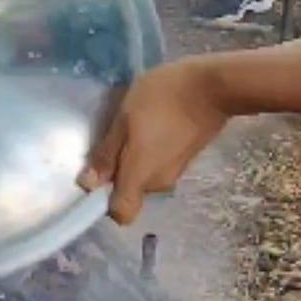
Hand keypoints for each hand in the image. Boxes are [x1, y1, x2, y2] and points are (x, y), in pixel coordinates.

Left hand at [77, 60, 230, 224]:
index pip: (122, 214)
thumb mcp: (125, 119)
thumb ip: (107, 153)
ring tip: (139, 121)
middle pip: (132, 189)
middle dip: (121, 168)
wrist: (214, 86)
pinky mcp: (189, 156)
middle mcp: (160, 182)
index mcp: (141, 177)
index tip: (100, 174)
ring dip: (139, 155)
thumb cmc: (164, 99)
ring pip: (147, 173)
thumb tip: (87, 184)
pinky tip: (158, 120)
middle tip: (118, 133)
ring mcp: (178, 170)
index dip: (106, 202)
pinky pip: (162, 161)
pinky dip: (155, 147)